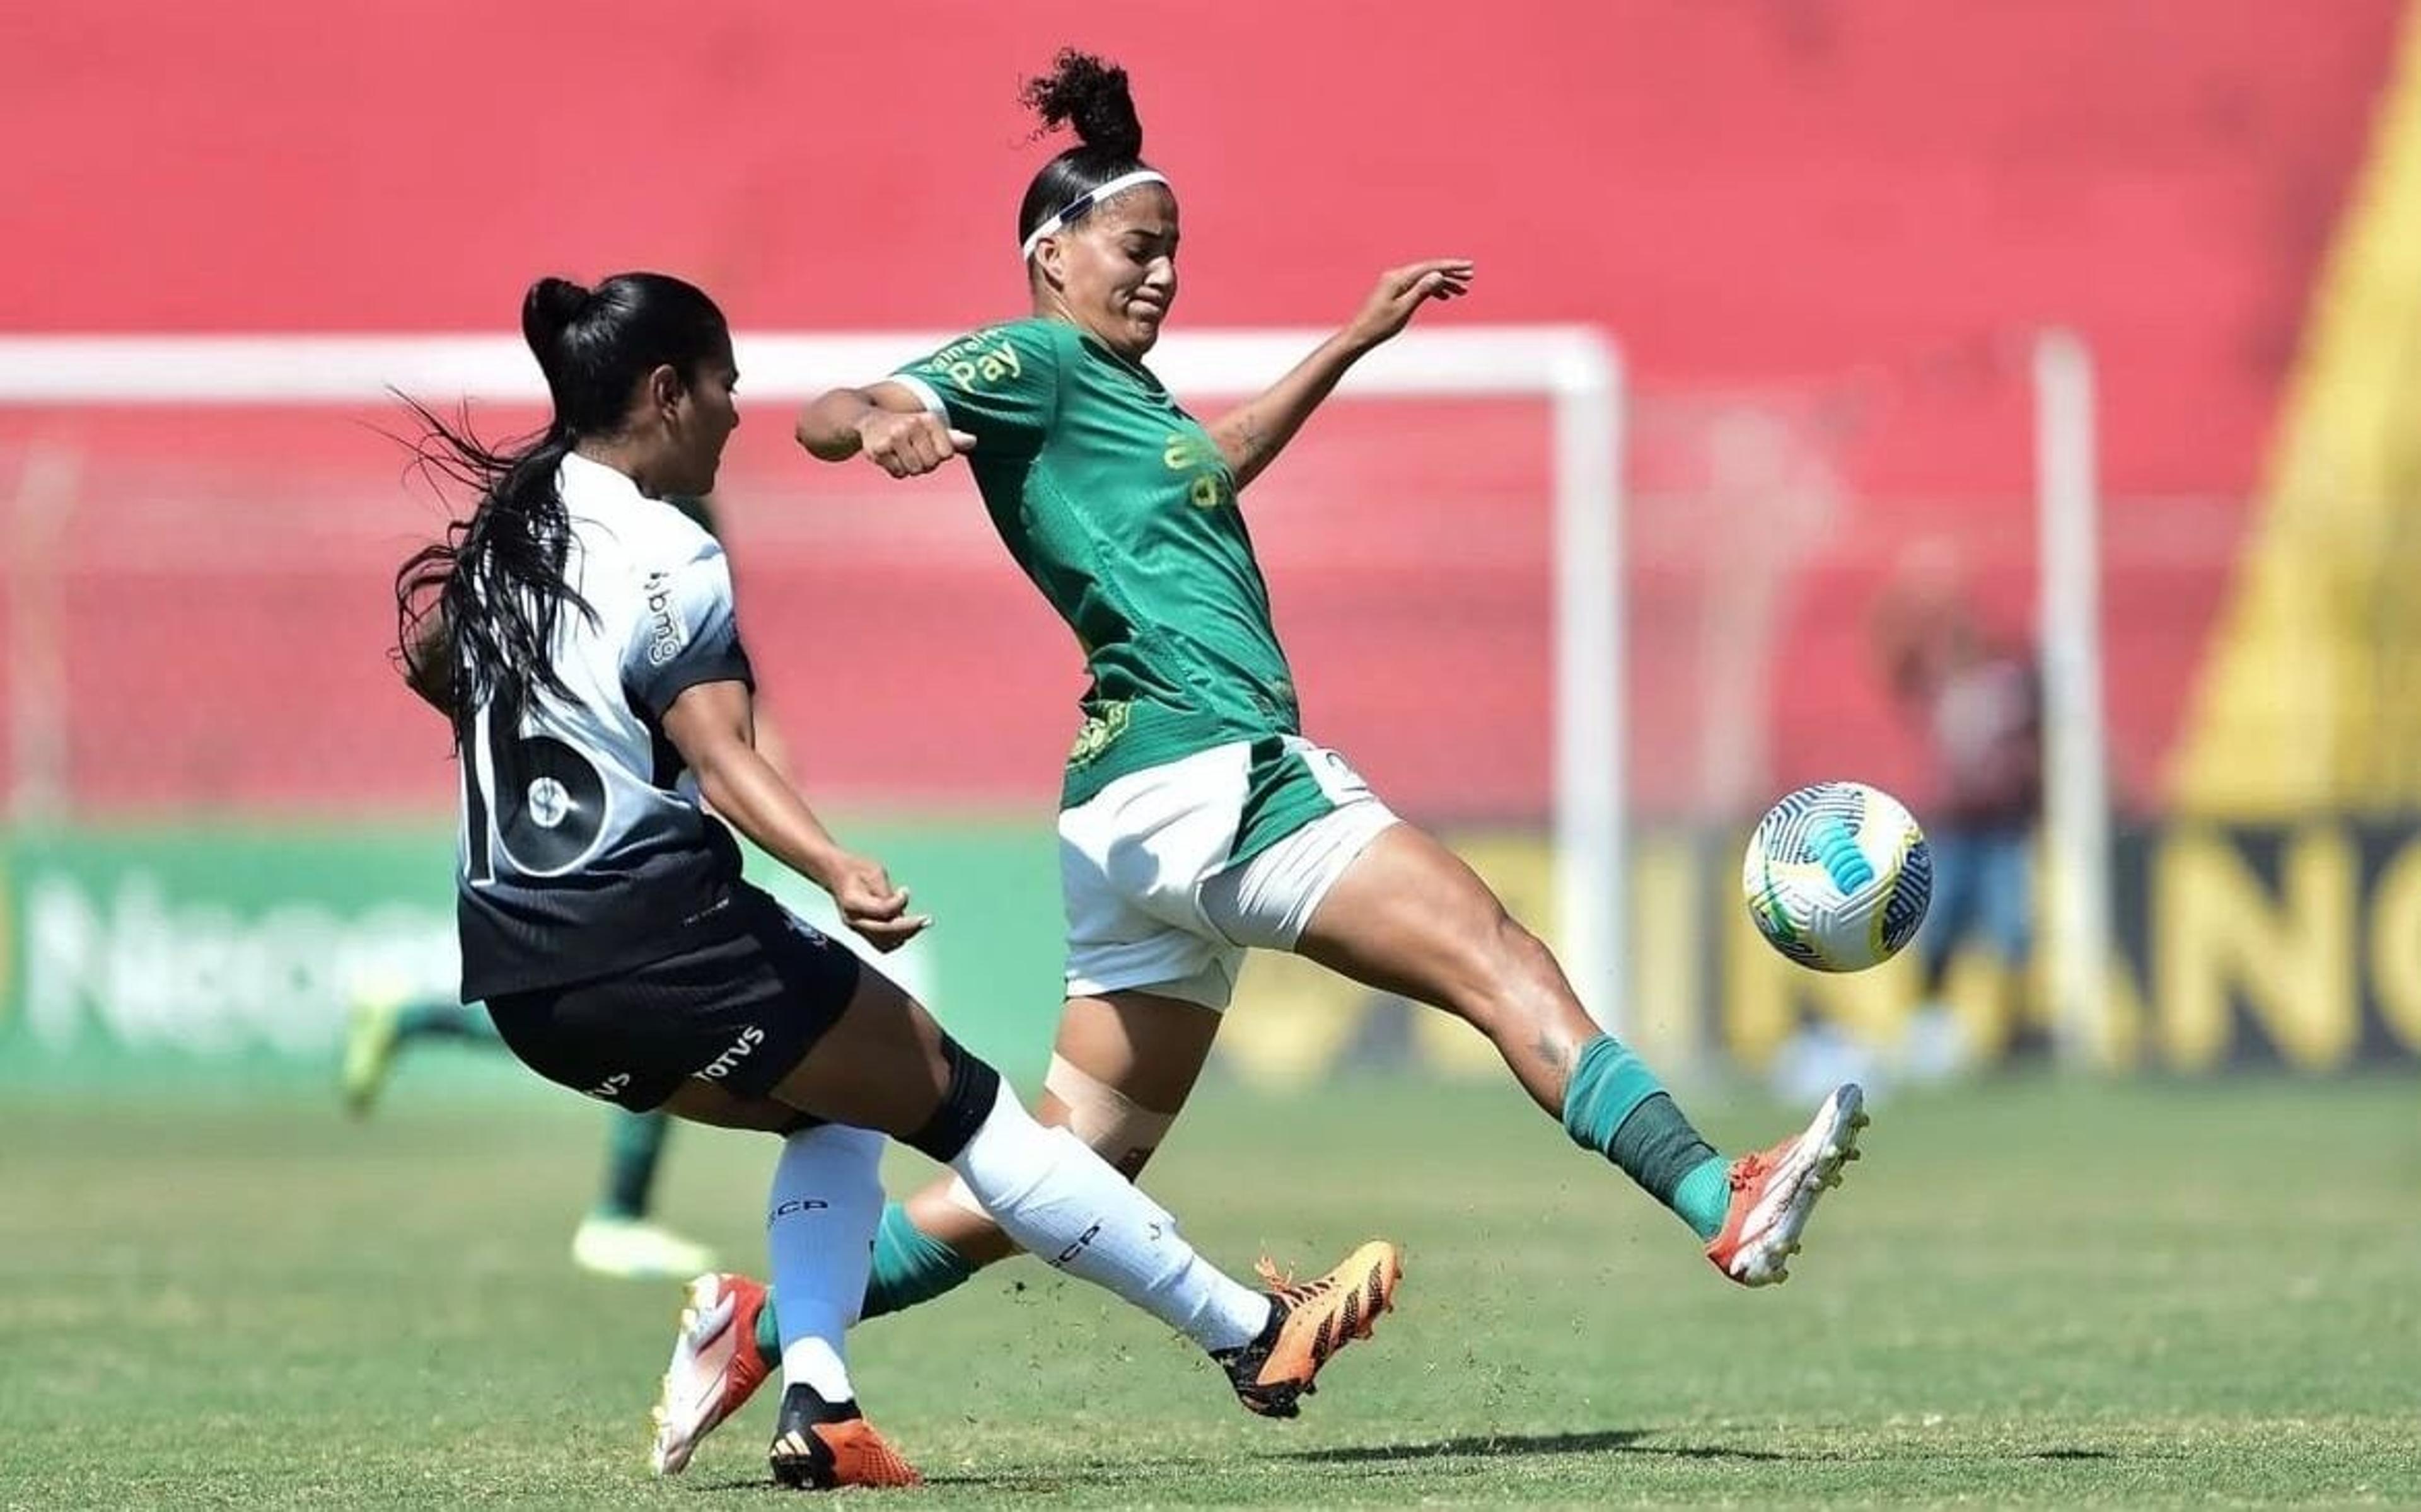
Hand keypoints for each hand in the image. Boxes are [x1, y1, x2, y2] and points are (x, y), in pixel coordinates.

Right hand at [824, 853, 931, 951]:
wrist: (835, 874)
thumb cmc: (856, 869)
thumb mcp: (874, 872)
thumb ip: (887, 893)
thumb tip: (900, 911)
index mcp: (852, 902)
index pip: (882, 911)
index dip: (899, 902)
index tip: (905, 891)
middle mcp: (852, 920)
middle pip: (885, 932)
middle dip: (909, 927)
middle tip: (927, 920)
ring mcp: (855, 928)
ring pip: (884, 942)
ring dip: (904, 935)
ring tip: (920, 924)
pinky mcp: (860, 932)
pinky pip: (881, 944)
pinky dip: (896, 939)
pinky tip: (908, 928)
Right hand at [856, 410, 976, 478]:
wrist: (869, 421)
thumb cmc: (907, 428)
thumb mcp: (929, 429)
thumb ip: (951, 438)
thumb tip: (973, 441)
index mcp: (929, 419)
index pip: (947, 454)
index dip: (938, 457)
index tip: (927, 447)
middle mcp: (912, 424)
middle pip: (931, 464)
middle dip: (923, 464)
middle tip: (912, 452)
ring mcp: (894, 435)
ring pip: (914, 470)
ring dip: (909, 468)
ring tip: (900, 453)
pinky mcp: (878, 448)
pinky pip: (898, 473)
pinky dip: (895, 470)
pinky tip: (889, 456)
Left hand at [1341, 259, 1473, 351]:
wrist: (1359, 336)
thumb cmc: (1379, 326)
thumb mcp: (1404, 309)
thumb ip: (1422, 291)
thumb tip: (1437, 275)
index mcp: (1398, 278)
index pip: (1430, 267)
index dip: (1451, 266)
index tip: (1469, 267)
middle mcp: (1396, 276)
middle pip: (1428, 270)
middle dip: (1450, 273)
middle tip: (1470, 277)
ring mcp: (1394, 283)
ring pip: (1424, 278)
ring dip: (1443, 283)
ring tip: (1462, 291)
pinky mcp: (1394, 292)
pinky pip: (1417, 286)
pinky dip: (1431, 290)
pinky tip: (1444, 297)